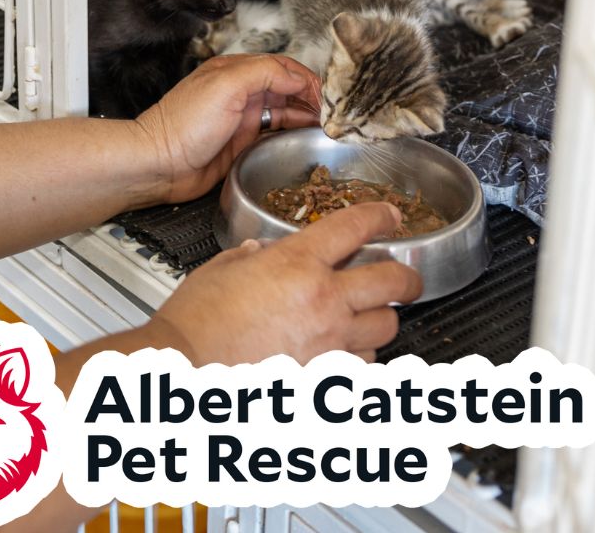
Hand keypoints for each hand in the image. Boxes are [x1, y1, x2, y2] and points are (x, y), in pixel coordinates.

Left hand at [136, 54, 321, 204]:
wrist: (160, 163)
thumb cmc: (182, 125)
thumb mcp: (226, 86)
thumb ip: (263, 73)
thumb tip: (295, 77)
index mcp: (236, 70)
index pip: (283, 67)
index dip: (307, 80)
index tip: (327, 95)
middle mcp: (241, 91)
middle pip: (288, 87)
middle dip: (312, 96)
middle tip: (333, 111)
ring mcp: (242, 117)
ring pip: (285, 109)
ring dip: (307, 114)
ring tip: (326, 124)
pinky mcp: (243, 141)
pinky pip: (275, 132)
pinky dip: (293, 131)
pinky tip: (305, 136)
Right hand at [147, 202, 423, 363]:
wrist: (188, 367)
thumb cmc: (197, 319)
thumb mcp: (224, 267)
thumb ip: (252, 255)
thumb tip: (262, 251)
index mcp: (298, 263)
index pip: (356, 227)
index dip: (380, 216)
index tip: (390, 216)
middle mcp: (323, 301)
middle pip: (393, 281)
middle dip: (406, 276)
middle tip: (404, 277)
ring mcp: (330, 343)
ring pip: (385, 328)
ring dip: (379, 319)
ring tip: (367, 317)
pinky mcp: (326, 379)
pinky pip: (364, 366)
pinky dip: (360, 357)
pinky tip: (346, 351)